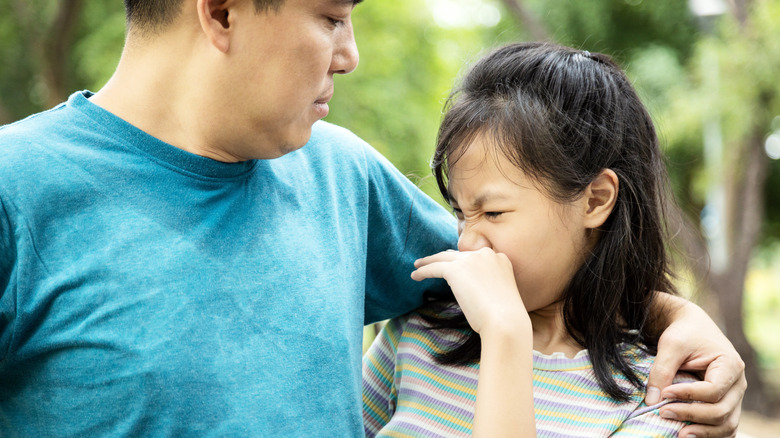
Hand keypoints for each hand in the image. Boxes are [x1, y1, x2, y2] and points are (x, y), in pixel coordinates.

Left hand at [411, 248, 527, 334]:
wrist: (504, 322)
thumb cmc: (505, 317)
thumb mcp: (501, 293)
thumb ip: (489, 283)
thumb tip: (472, 287)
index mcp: (499, 258)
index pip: (474, 256)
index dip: (460, 260)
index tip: (451, 264)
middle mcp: (485, 254)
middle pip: (458, 254)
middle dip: (443, 257)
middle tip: (431, 261)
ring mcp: (470, 260)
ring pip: (443, 257)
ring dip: (429, 261)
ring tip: (418, 266)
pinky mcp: (456, 269)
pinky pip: (435, 267)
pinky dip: (423, 271)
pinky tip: (415, 276)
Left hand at [646, 299, 744, 437]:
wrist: (693, 328)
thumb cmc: (684, 333)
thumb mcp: (671, 345)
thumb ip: (661, 371)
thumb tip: (651, 401)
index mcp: (730, 365)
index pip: (712, 391)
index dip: (687, 395)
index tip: (665, 392)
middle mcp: (738, 384)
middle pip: (721, 411)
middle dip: (691, 415)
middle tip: (663, 413)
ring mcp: (734, 397)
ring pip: (727, 424)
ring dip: (702, 432)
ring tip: (677, 433)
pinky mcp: (725, 404)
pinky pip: (723, 426)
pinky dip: (709, 434)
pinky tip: (688, 434)